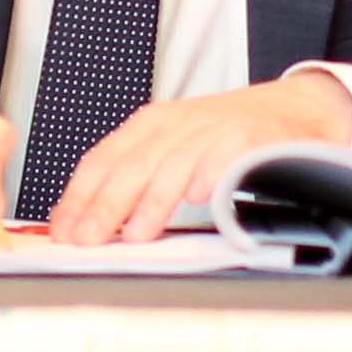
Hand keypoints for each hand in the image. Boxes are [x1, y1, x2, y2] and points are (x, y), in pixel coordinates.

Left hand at [44, 72, 351, 243]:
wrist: (287, 111)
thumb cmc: (220, 138)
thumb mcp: (170, 148)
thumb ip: (134, 180)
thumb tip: (88, 223)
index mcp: (148, 125)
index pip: (102, 160)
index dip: (79, 197)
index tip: (64, 230)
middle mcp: (176, 123)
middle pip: (132, 165)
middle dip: (106, 206)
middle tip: (89, 240)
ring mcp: (213, 127)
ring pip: (174, 164)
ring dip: (154, 200)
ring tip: (138, 233)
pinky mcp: (250, 135)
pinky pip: (226, 154)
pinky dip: (212, 174)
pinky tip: (201, 197)